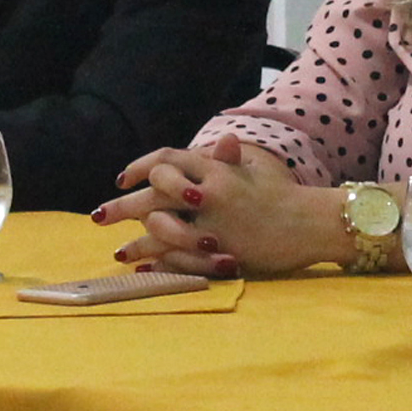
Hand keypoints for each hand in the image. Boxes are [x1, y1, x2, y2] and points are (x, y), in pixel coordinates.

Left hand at [91, 134, 333, 277]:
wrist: (313, 223)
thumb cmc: (285, 196)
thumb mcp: (257, 171)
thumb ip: (230, 161)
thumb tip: (221, 142)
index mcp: (216, 168)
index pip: (167, 159)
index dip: (141, 167)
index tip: (122, 178)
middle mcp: (209, 192)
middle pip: (153, 195)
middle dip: (121, 207)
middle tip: (97, 217)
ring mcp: (213, 222)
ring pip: (160, 229)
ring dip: (136, 242)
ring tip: (119, 252)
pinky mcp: (219, 249)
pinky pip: (179, 257)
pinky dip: (157, 262)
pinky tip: (143, 267)